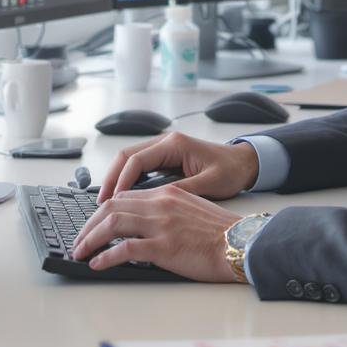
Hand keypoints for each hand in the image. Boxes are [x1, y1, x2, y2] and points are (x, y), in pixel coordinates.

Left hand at [72, 186, 240, 281]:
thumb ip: (166, 209)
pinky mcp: (163, 247)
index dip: (102, 210)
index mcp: (167, 193)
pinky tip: (98, 264)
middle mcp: (160, 204)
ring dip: (90, 239)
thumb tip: (143, 223)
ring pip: (112, 224)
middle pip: (111, 207)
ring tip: (80, 252)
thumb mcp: (191, 208)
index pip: (124, 196)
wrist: (239, 243)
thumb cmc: (219, 232)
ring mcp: (161, 224)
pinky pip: (125, 249)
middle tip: (79, 240)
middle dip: (88, 224)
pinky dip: (106, 256)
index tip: (92, 224)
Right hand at [97, 132, 259, 202]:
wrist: (246, 163)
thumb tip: (156, 203)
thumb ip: (183, 190)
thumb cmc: (231, 171)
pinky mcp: (166, 158)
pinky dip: (127, 181)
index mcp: (174, 144)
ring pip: (129, 160)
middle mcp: (166, 142)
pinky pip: (139, 167)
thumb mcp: (210, 183)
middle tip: (100, 203)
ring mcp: (164, 149)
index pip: (136, 159)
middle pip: (126, 157)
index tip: (111, 201)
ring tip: (105, 203)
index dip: (120, 181)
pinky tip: (122, 198)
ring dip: (116, 180)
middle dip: (111, 179)